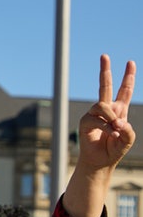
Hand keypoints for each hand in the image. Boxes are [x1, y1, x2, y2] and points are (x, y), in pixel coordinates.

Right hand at [77, 55, 134, 173]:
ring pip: (103, 104)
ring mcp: (94, 115)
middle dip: (105, 69)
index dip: (129, 77)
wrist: (100, 162)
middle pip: (105, 85)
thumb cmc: (114, 149)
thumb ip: (128, 129)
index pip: (124, 90)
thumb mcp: (128, 139)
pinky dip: (106, 126)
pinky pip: (96, 118)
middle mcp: (106, 109)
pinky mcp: (85, 122)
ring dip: (111, 116)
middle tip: (104, 55)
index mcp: (119, 110)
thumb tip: (118, 121)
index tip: (131, 62)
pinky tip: (111, 133)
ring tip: (115, 129)